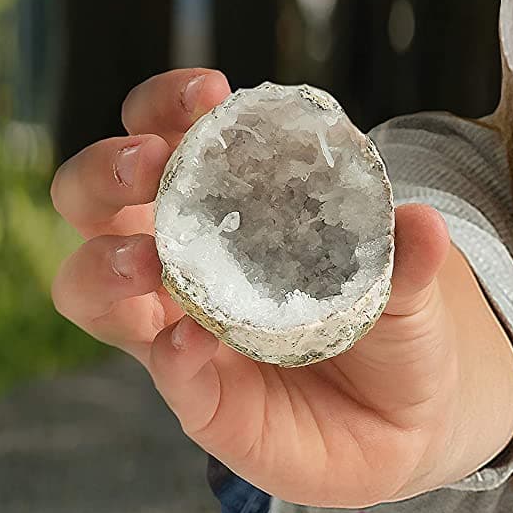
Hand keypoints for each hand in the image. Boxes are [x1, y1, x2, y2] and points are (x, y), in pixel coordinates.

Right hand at [48, 67, 465, 507]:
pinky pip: (165, 373)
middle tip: (148, 165)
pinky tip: (190, 340)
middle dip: (106, 171)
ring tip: (143, 261)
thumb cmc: (389, 327)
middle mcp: (177, 263)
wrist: (409, 419)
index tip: (208, 93)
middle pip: (92, 200)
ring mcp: (175, 331)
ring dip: (104, 265)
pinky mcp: (200, 400)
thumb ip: (408, 257)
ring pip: (89, 289)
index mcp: (217, 208)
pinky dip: (170, 354)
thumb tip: (423, 222)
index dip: (165, 107)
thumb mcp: (407, 284)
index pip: (161, 138)